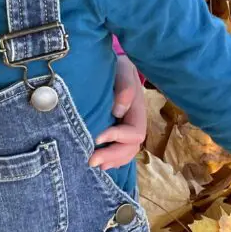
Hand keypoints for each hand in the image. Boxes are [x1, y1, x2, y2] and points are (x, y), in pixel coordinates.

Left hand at [89, 54, 146, 169]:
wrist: (114, 65)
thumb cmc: (118, 67)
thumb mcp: (123, 70)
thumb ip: (124, 86)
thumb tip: (118, 109)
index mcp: (138, 110)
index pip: (135, 132)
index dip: (118, 137)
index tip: (98, 137)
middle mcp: (134, 122)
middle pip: (131, 147)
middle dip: (113, 155)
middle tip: (92, 160)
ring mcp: (127, 127)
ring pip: (127, 152)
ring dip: (112, 161)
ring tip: (96, 165)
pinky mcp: (117, 129)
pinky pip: (120, 149)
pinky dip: (113, 159)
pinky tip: (102, 164)